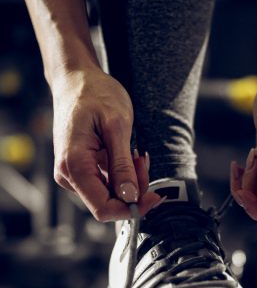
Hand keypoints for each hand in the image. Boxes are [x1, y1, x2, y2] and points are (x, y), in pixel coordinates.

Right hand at [51, 68, 160, 220]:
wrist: (76, 79)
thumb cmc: (95, 95)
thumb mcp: (117, 126)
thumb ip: (122, 165)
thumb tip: (130, 197)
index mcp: (74, 165)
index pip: (102, 208)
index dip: (132, 208)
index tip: (156, 197)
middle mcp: (68, 174)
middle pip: (109, 203)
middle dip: (134, 189)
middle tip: (144, 161)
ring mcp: (73, 173)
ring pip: (111, 194)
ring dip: (131, 179)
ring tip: (136, 152)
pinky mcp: (82, 170)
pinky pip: (108, 183)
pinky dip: (124, 173)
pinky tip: (129, 154)